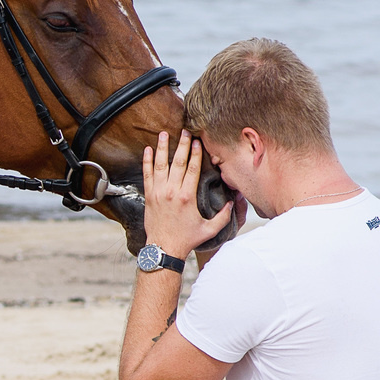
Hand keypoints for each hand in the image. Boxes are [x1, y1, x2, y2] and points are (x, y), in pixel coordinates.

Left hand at [141, 129, 233, 260]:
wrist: (163, 248)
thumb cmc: (186, 239)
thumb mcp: (209, 229)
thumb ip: (223, 216)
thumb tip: (232, 203)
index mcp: (188, 197)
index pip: (193, 169)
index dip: (195, 154)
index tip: (198, 141)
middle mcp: (172, 192)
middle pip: (178, 163)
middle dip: (182, 145)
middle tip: (185, 131)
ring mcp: (158, 192)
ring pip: (160, 165)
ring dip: (162, 148)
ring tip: (164, 134)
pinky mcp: (149, 196)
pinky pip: (147, 174)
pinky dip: (147, 161)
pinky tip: (148, 149)